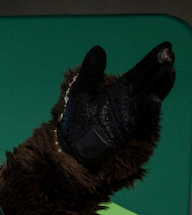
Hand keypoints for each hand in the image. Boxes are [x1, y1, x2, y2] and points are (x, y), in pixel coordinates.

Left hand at [57, 42, 174, 164]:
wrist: (69, 144)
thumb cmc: (75, 119)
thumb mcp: (80, 91)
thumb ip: (90, 72)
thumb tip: (97, 48)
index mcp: (120, 89)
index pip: (140, 71)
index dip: (152, 59)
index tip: (166, 45)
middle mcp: (129, 99)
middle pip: (148, 81)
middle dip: (159, 68)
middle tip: (170, 54)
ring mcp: (130, 114)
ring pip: (149, 96)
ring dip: (160, 84)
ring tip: (169, 71)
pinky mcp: (127, 129)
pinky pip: (140, 118)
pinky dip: (147, 109)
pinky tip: (154, 98)